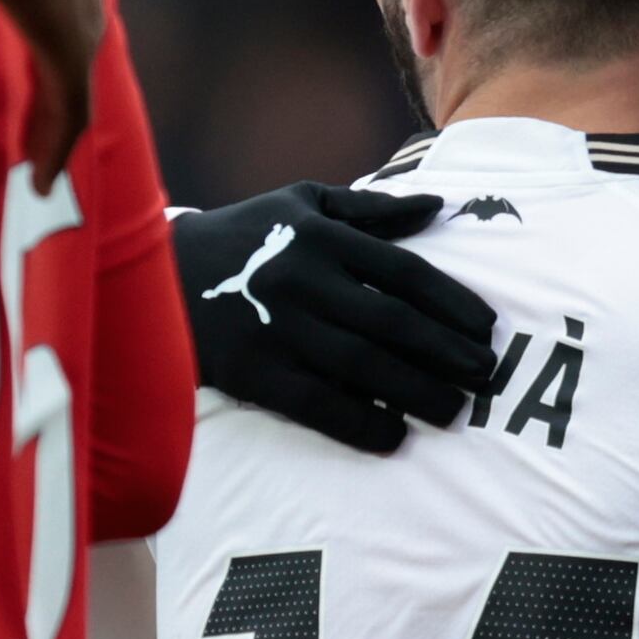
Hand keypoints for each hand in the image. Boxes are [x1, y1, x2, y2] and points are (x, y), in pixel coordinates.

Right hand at [0, 0, 103, 185]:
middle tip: (36, 155)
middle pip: (71, 86)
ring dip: (55, 148)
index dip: (46, 86)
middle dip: (52, 124)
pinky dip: (55, 154)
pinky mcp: (70, 61)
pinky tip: (41, 181)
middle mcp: (83, 20)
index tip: (31, 110)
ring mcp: (80, 41)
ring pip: (72, 110)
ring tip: (40, 181)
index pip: (62, 50)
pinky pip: (67, 119)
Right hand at [174, 185, 499, 451]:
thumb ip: (370, 210)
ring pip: (363, 366)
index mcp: (321, 237)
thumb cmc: (242, 237)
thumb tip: (436, 208)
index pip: (404, 273)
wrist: (152, 273)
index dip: (452, 303)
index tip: (485, 329)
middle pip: (393, 323)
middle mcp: (304, 280)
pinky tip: (392, 434)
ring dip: (416, 391)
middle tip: (486, 376)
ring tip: (453, 410)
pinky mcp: (253, 370)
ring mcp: (278, 327)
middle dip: (446, 352)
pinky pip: (317, 403)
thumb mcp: (300, 204)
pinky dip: (358, 421)